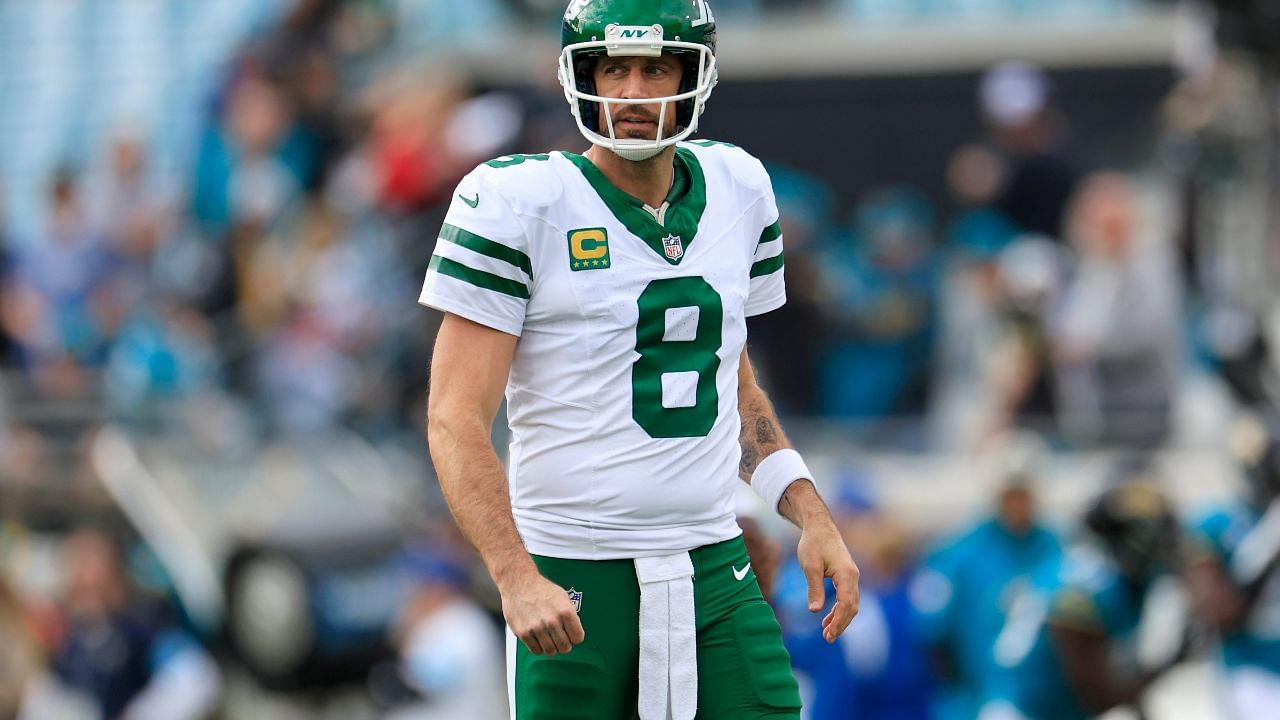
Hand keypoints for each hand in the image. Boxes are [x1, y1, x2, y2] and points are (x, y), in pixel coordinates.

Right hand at [498, 567, 585, 655]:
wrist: (519, 583)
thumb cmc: (541, 589)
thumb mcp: (563, 597)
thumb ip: (571, 616)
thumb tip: (575, 632)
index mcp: (565, 611)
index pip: (578, 638)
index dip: (575, 637)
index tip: (571, 634)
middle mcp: (552, 621)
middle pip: (565, 647)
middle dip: (564, 644)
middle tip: (559, 638)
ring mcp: (537, 628)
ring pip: (551, 651)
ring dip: (551, 647)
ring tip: (548, 638)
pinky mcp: (524, 633)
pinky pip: (536, 651)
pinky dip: (538, 647)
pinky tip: (538, 638)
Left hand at [796, 520, 859, 642]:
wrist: (819, 527)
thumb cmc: (813, 544)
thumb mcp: (810, 566)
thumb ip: (814, 588)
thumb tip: (814, 611)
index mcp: (846, 574)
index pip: (846, 604)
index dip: (839, 621)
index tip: (829, 634)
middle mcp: (853, 577)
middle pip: (852, 607)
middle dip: (841, 624)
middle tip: (828, 639)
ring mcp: (852, 577)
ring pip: (851, 604)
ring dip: (841, 619)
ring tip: (827, 634)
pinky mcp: (846, 577)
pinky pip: (847, 598)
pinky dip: (839, 610)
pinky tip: (827, 619)